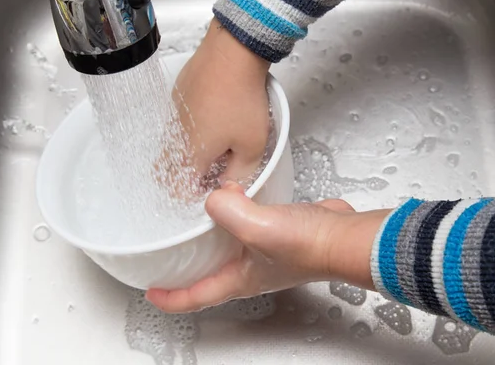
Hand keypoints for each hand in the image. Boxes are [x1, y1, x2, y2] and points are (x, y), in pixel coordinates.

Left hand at [146, 182, 391, 312]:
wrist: (344, 235)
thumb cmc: (311, 246)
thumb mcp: (259, 228)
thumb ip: (229, 211)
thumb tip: (214, 198)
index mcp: (239, 280)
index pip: (195, 297)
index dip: (169, 297)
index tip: (150, 290)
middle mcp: (249, 270)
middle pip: (207, 275)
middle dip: (185, 267)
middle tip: (165, 255)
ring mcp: (264, 253)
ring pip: (226, 248)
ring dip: (209, 237)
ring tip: (192, 220)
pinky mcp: (277, 233)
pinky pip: (246, 226)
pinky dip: (234, 215)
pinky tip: (233, 197)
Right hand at [158, 18, 270, 196]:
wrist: (233, 52)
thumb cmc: (242, 98)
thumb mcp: (253, 146)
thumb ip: (240, 174)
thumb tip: (231, 187)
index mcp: (191, 154)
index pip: (178, 190)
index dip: (193, 197)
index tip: (211, 191)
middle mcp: (175, 136)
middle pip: (168, 169)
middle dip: (187, 177)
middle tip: (212, 172)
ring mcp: (174, 114)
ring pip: (174, 145)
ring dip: (191, 152)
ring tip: (220, 143)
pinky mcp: (178, 96)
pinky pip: (179, 123)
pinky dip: (192, 130)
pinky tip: (215, 119)